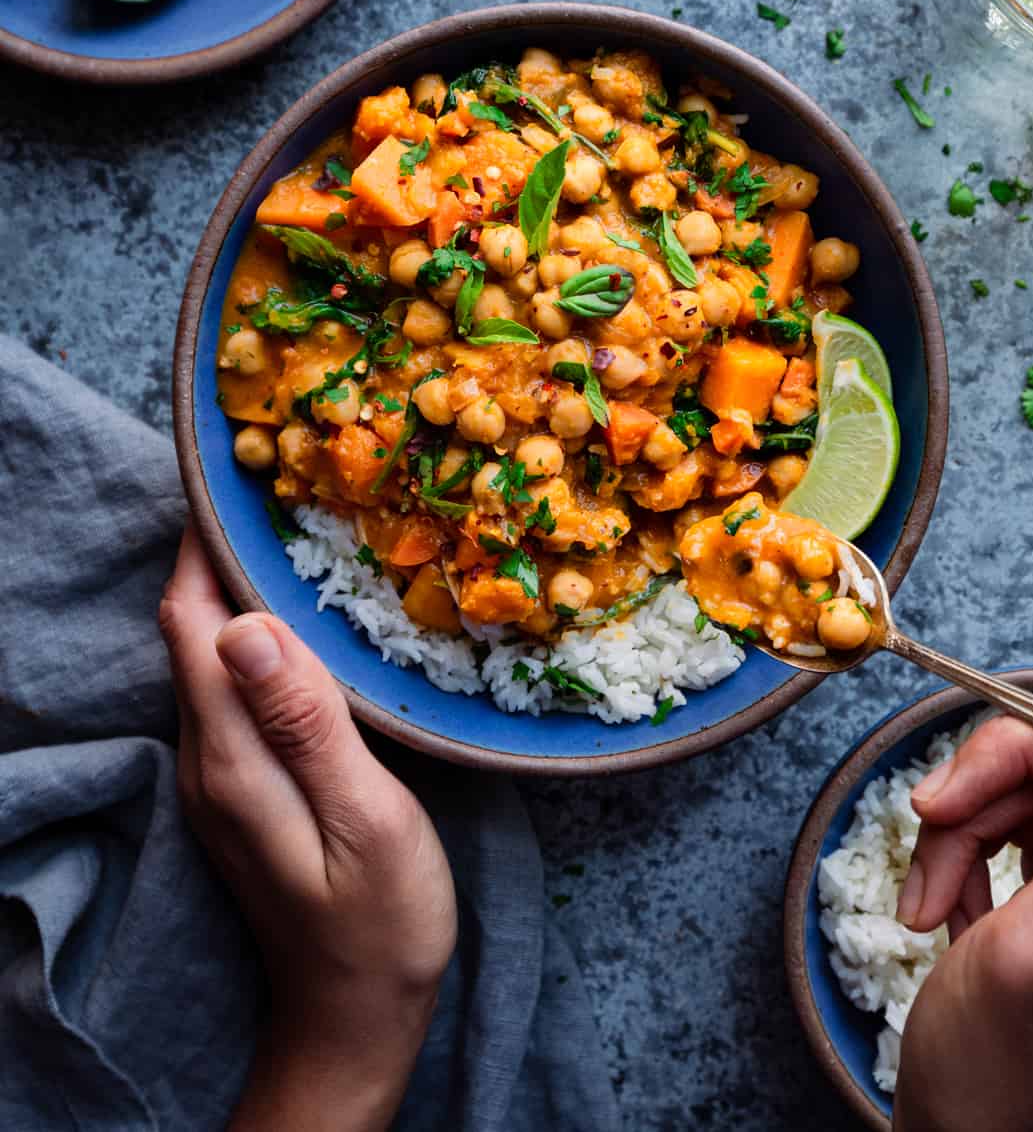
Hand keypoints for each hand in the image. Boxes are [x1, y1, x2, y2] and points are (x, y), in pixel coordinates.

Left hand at [158, 522, 455, 1131]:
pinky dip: (253, 632)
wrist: (354, 1017)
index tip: (238, 476)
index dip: (204, 546)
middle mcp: (208, 756)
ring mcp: (220, 775)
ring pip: (209, 654)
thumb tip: (248, 624)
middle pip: (191, 630)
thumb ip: (305, 721)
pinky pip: (231, 685)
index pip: (193, 623)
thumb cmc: (379, 924)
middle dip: (218, 551)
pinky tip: (298, 615)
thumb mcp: (365, 819)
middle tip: (277, 484)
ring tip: (290, 528)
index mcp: (231, 756)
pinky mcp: (241, 786)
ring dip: (235, 588)